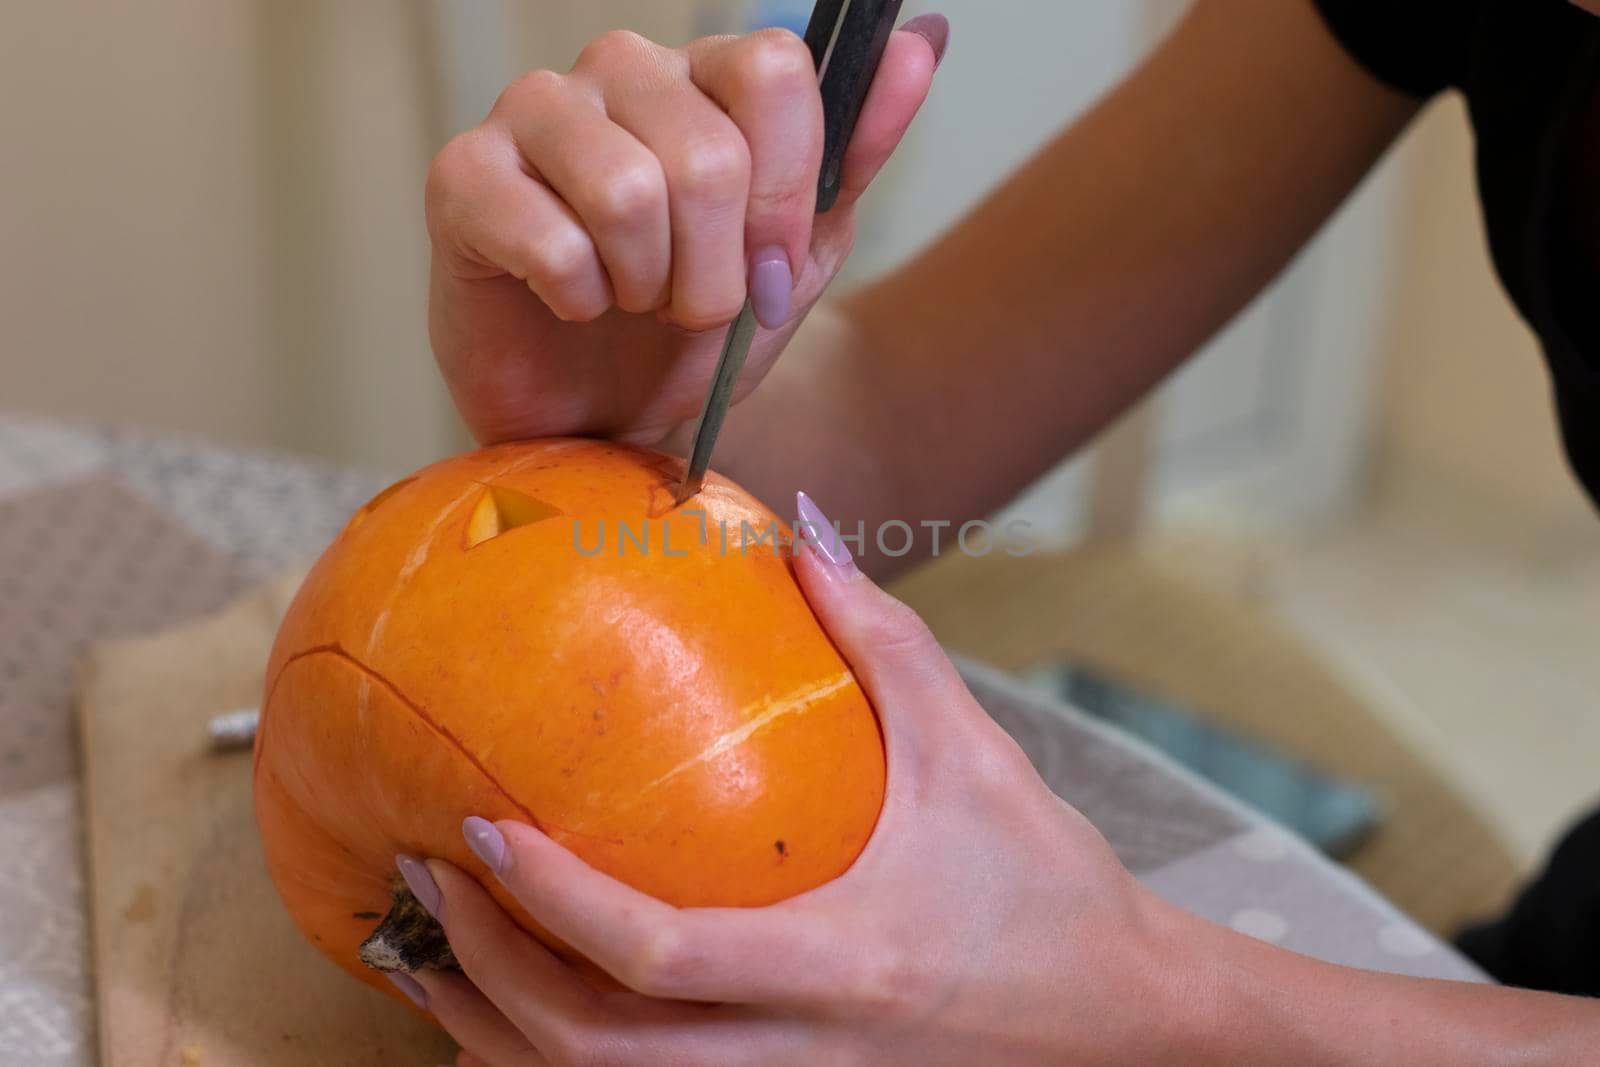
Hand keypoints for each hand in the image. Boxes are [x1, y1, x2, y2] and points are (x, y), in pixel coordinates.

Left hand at [390, 491, 1189, 1065]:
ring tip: (428, 961)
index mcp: (840, 965)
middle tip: (425, 882)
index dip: (550, 899)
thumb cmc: (1049, 886)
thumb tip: (806, 529)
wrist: (1125, 1023)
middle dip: (489, 975)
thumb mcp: (971, 752)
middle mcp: (799, 1058)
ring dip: (500, 1040)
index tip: (477, 824)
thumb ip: (883, 639)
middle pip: (595, 1056)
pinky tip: (518, 1023)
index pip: (658, 956)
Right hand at [426, 22, 946, 446]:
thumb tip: (925, 42)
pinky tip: (569, 303)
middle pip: (709, 151)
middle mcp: (617, 72)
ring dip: (648, 285)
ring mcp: (533, 114)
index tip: (772, 271)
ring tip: (631, 301)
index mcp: (703, 78)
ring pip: (630, 190)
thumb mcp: (797, 256)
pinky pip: (552, 239)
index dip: (787, 194)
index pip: (774, 70)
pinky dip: (579, 299)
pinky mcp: (460, 178)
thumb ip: (857, 153)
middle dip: (717, 271)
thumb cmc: (688, 333)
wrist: (602, 416)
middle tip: (688, 307)